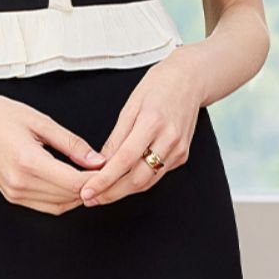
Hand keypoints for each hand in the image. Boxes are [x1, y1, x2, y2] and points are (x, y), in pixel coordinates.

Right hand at [0, 93, 108, 214]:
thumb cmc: (0, 116)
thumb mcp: (41, 121)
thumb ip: (72, 143)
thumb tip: (97, 160)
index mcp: (28, 162)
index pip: (74, 182)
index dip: (97, 179)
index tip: (110, 168)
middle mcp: (20, 183)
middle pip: (69, 197)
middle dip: (92, 187)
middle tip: (106, 171)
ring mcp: (15, 193)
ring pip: (60, 205)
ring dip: (79, 195)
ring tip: (91, 177)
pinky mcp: (13, 196)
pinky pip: (47, 206)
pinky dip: (64, 198)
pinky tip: (71, 183)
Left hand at [77, 51, 206, 206]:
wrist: (190, 80)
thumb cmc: (158, 86)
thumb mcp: (130, 106)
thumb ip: (116, 138)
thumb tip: (99, 163)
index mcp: (152, 123)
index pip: (123, 160)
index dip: (104, 180)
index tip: (87, 191)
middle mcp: (169, 139)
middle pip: (137, 178)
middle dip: (111, 193)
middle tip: (90, 199)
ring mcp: (178, 150)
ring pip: (148, 181)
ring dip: (123, 192)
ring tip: (101, 195)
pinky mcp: (182, 156)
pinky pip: (157, 175)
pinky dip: (138, 181)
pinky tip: (122, 183)